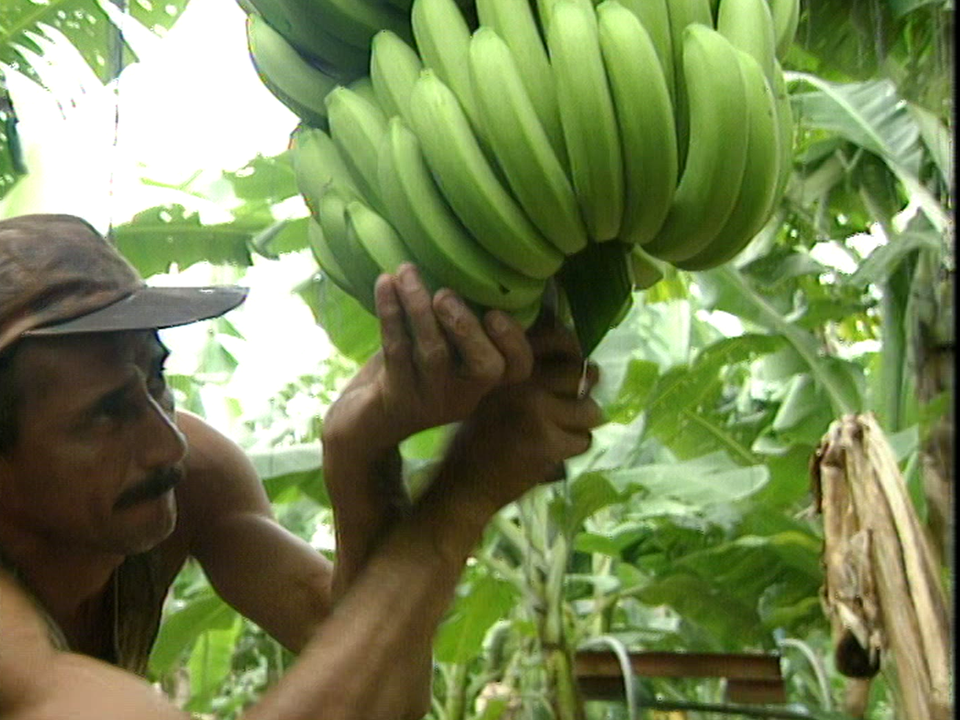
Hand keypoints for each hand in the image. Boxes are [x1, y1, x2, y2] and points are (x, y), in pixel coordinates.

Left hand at [323, 264, 533, 454]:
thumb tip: (465, 262)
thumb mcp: (438, 345)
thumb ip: (455, 320)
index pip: (517, 369)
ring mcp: (432, 401)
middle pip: (486, 369)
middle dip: (467, 326)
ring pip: (434, 353)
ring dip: (419, 307)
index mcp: (480, 381)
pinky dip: (390, 313)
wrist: (362, 424)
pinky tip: (384, 284)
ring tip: (407, 272)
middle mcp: (464, 395)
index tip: (495, 312)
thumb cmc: (407, 371)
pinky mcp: (397, 399)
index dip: (516, 342)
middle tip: (444, 294)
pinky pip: (397, 351)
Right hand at [434, 314, 603, 516]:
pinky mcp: (548, 441)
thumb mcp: (490, 392)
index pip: (558, 340)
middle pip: (579, 372)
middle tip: (573, 403)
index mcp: (509, 364)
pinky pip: (582, 439)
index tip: (574, 362)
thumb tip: (570, 359)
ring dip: (580, 423)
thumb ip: (522, 373)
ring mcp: (537, 409)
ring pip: (589, 409)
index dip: (573, 350)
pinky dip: (572, 448)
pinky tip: (554, 452)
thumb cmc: (475, 438)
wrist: (463, 484)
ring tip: (564, 430)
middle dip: (583, 389)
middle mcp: (523, 380)